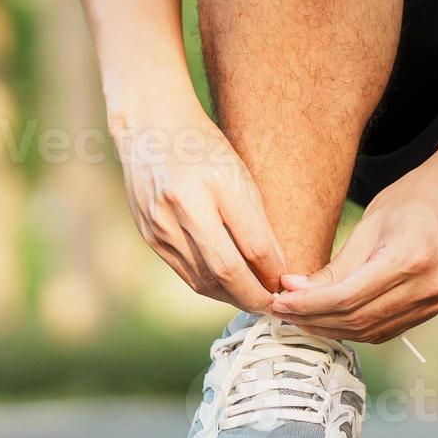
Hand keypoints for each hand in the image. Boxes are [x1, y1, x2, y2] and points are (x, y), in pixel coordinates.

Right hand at [111, 99, 287, 311]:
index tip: (288, 286)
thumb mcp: (238, 174)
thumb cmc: (204, 148)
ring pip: (203, 280)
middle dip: (255, 297)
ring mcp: (161, 224)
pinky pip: (185, 273)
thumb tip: (276, 269)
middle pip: (227, 271)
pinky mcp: (149, 236)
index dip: (274, 273)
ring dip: (232, 297)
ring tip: (253, 300)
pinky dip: (209, 286)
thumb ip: (256, 222)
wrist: (150, 130)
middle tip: (275, 307)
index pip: (254, 245)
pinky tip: (225, 288)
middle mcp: (184, 207)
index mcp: (215, 184)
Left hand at [269, 144, 437, 341]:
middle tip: (280, 311)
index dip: (308, 305)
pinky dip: (353, 329)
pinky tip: (329, 320)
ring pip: (369, 331)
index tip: (279, 300)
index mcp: (409, 259)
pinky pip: (386, 330)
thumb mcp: (372, 222)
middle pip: (356, 320)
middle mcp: (426, 288)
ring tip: (298, 317)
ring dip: (329, 329)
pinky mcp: (432, 309)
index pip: (346, 297)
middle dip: (313, 320)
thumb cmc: (415, 198)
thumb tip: (296, 291)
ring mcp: (433, 303)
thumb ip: (338, 264)